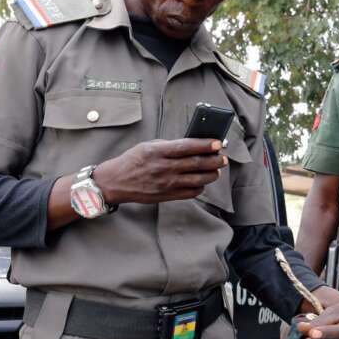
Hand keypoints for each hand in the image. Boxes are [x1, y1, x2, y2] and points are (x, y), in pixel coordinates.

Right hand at [92, 139, 227, 205]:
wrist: (115, 182)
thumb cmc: (133, 160)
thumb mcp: (149, 146)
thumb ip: (170, 146)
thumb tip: (194, 145)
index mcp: (158, 152)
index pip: (187, 147)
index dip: (205, 145)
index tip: (217, 142)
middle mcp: (163, 168)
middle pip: (197, 164)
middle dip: (214, 160)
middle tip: (223, 158)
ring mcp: (166, 183)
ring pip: (198, 180)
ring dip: (212, 174)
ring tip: (217, 169)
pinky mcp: (167, 196)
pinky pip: (191, 193)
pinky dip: (201, 187)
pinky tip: (202, 181)